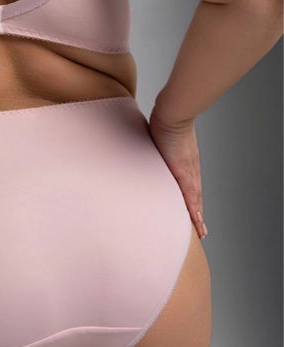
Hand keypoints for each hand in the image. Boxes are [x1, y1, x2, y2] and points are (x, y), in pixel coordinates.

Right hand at [148, 107, 207, 239]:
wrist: (172, 114)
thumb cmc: (164, 122)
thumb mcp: (160, 140)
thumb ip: (155, 149)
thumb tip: (145, 148)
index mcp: (185, 164)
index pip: (190, 187)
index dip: (193, 202)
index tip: (196, 215)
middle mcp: (190, 169)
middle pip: (196, 197)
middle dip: (197, 214)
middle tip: (202, 231)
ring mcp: (188, 171)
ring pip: (195, 199)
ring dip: (198, 216)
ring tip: (201, 231)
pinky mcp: (183, 172)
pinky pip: (190, 195)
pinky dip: (193, 209)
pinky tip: (197, 220)